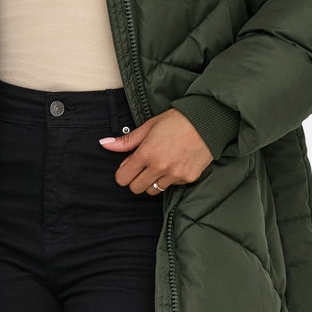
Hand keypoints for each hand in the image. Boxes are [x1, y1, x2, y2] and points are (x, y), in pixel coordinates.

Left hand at [98, 108, 213, 192]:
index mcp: (146, 153)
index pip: (123, 178)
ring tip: (161, 165)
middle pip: (136, 188)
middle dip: (136, 179)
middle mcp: (159, 167)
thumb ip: (127, 141)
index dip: (123, 173)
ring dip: (153, 181)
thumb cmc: (177, 120)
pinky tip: (176, 164)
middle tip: (144, 167)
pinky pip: (172, 186)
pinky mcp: (188, 178)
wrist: (207, 121)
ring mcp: (174, 175)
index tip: (129, 166)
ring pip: (154, 190)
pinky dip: (171, 179)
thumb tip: (104, 144)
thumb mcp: (149, 126)